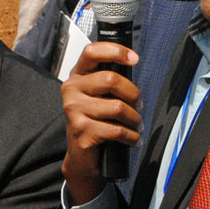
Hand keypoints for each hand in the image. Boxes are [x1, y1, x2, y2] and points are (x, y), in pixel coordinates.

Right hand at [61, 42, 140, 205]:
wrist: (81, 156)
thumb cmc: (95, 121)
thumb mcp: (98, 96)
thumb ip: (109, 80)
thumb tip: (132, 64)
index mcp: (77, 76)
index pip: (92, 52)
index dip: (115, 51)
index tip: (134, 59)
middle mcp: (71, 90)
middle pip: (111, 80)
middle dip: (133, 94)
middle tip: (138, 105)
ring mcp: (74, 111)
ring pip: (118, 107)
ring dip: (135, 119)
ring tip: (136, 125)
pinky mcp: (82, 131)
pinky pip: (117, 129)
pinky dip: (131, 136)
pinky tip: (132, 138)